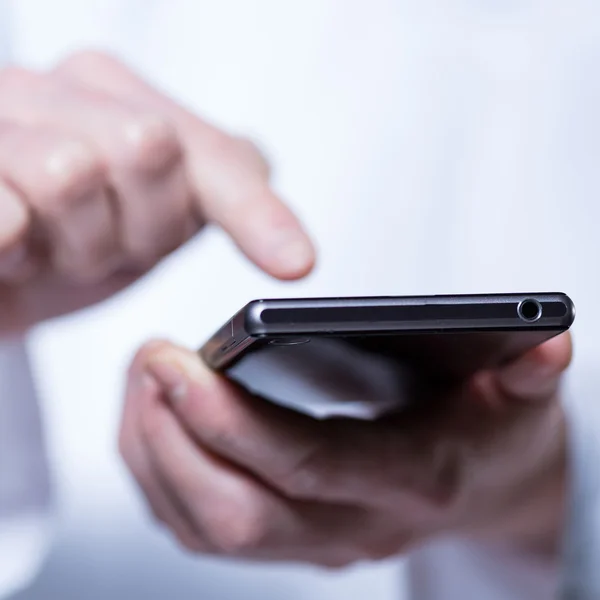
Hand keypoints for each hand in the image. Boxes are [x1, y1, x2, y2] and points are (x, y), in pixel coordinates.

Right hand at [0, 52, 313, 333]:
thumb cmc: (70, 246)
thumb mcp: (155, 230)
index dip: (257, 210)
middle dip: (137, 226)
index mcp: (129, 103)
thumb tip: (295, 247)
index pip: (215, 154)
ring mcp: (5, 113)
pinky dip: (14, 243)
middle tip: (105, 244)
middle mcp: (68, 92)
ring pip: (70, 168)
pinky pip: (4, 210)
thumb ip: (227, 204)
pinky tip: (13, 248)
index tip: (294, 263)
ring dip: (72, 243)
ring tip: (52, 248)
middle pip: (149, 145)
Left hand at [120, 333, 570, 566]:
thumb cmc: (489, 433)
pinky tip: (153, 414)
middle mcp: (351, 527)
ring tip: (142, 377)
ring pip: (204, 526)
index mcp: (407, 481)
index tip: (179, 362)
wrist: (481, 487)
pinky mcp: (282, 537)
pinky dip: (160, 471)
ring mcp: (311, 543)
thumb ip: (529, 370)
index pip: (308, 464)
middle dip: (176, 436)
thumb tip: (547, 339)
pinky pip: (197, 523)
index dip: (235, 419)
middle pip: (237, 510)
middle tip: (150, 359)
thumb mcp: (520, 396)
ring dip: (156, 453)